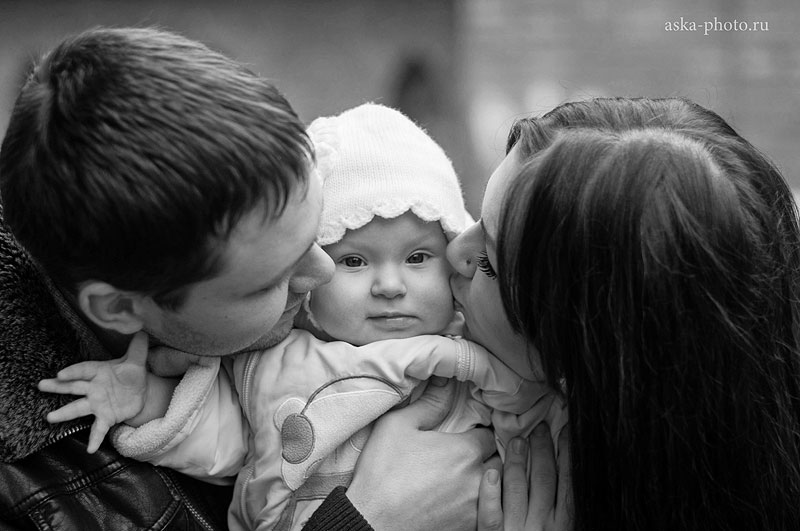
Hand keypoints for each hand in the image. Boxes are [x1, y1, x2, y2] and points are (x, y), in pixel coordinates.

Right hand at [38, 331, 149, 452]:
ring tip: (49, 417)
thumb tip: (142, 330)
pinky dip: (94, 438)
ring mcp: (97, 404)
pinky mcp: (105, 417)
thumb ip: (138, 347)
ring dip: (64, 413)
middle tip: (41, 385)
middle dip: (58, 387)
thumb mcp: (137, 361)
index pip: (84, 370)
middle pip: (74, 387)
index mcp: (99, 372)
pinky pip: (97, 429)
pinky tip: (90, 449)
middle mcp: (94, 388)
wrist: (141, 393)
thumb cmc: (132, 374)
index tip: (61, 373)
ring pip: (78, 408)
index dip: (74, 371)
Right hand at [347, 378, 497, 529]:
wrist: (371, 522)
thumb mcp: (398, 426)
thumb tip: (445, 378)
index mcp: (465, 451)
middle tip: (464, 458)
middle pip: (497, 462)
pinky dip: (476, 505)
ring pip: (493, 489)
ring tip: (463, 480)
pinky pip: (485, 512)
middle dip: (485, 458)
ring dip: (484, 482)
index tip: (466, 436)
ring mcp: (475, 507)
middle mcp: (478, 479)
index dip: (477, 434)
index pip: (488, 435)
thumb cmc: (382, 473)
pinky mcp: (469, 528)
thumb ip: (429, 402)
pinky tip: (456, 501)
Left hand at [477, 424, 572, 530]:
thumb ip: (561, 506)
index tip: (566, 432)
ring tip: (517, 441)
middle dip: (542, 450)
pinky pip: (491, 516)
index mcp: (563, 524)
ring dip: (516, 463)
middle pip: (543, 480)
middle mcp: (542, 526)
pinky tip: (490, 474)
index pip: (568, 483)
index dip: (567, 455)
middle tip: (539, 427)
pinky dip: (489, 495)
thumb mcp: (560, 528)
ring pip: (516, 491)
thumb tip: (563, 472)